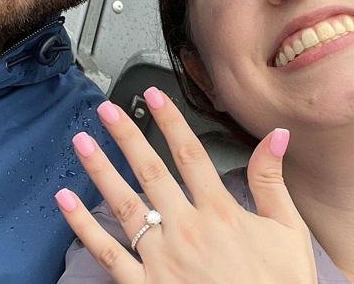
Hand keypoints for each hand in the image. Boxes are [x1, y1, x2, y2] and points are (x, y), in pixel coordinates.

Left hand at [55, 87, 315, 283]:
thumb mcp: (288, 233)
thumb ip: (272, 182)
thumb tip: (276, 136)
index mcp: (220, 212)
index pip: (189, 153)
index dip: (169, 120)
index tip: (153, 94)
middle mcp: (186, 229)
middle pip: (150, 171)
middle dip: (126, 136)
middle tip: (106, 109)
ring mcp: (162, 259)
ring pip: (125, 204)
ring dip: (100, 170)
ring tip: (81, 141)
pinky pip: (108, 253)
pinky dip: (83, 226)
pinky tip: (65, 200)